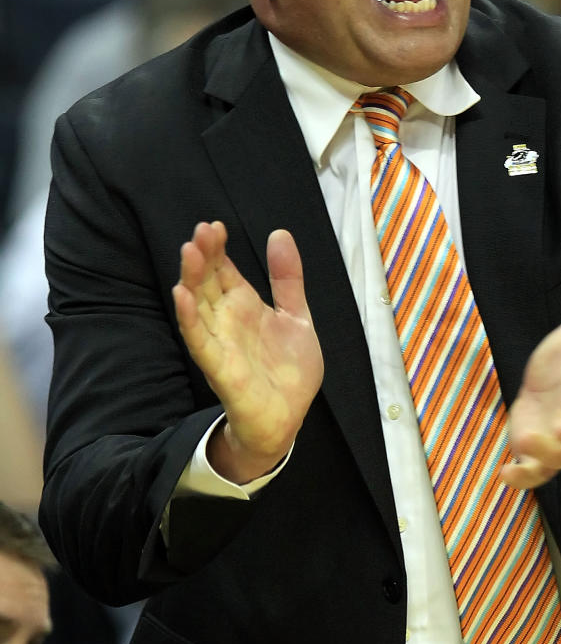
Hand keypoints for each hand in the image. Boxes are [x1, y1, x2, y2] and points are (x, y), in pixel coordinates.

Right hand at [172, 222, 323, 482]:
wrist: (289, 418)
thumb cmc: (288, 372)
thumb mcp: (297, 316)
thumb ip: (287, 279)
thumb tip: (279, 232)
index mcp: (244, 306)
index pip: (223, 270)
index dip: (218, 248)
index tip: (215, 225)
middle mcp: (226, 320)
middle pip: (208, 281)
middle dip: (203, 256)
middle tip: (202, 230)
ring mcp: (220, 342)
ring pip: (198, 305)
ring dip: (191, 278)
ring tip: (189, 251)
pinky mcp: (219, 367)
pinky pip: (199, 340)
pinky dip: (188, 318)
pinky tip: (181, 294)